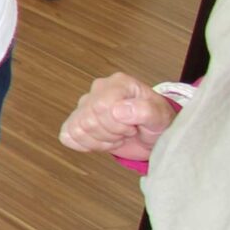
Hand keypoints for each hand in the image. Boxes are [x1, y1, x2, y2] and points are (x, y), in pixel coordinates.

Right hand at [61, 73, 177, 161]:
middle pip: (88, 120)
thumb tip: (119, 110)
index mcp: (118, 83)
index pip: (101, 105)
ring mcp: (84, 105)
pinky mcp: (76, 121)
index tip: (132, 127)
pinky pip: (68, 136)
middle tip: (126, 132)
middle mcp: (98, 90)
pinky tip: (102, 141)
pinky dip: (85, 145)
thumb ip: (145, 110)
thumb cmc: (157, 123)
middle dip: (110, 134)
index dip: (116, 124)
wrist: (153, 136)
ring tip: (116, 136)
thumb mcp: (161, 117)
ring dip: (100, 141)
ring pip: (78, 130)